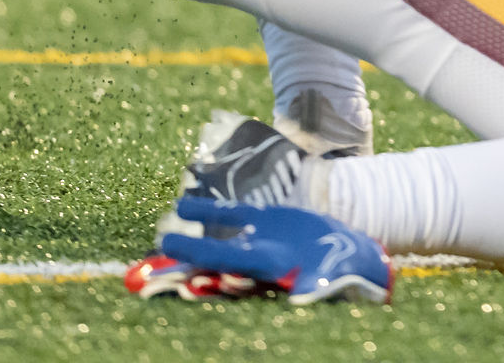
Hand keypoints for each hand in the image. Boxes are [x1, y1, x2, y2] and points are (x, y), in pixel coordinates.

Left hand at [150, 198, 388, 303]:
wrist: (355, 253)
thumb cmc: (346, 270)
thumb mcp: (332, 279)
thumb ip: (317, 287)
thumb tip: (302, 299)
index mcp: (269, 271)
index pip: (227, 267)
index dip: (201, 263)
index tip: (175, 262)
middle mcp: (255, 261)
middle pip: (211, 264)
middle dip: (184, 265)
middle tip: (148, 271)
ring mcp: (257, 242)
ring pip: (216, 243)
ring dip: (190, 243)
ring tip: (161, 241)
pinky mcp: (266, 223)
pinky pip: (233, 215)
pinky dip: (209, 210)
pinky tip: (183, 203)